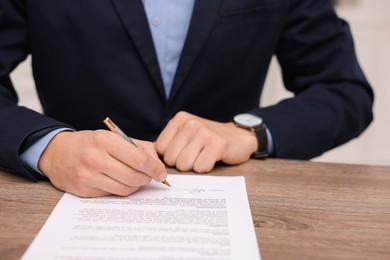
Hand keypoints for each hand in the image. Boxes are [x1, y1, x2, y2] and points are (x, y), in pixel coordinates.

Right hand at [38, 130, 166, 196]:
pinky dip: (121, 189)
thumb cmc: (90, 143)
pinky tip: (118, 181)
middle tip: (149, 176)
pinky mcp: (83, 190)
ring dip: (135, 186)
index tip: (161, 172)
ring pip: (125, 189)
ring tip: (135, 178)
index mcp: (105, 140)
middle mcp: (95, 158)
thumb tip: (157, 164)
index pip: (139, 160)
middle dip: (147, 178)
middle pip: (134, 177)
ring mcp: (87, 176)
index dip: (155, 168)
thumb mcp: (112, 136)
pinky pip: (112, 194)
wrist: (56, 152)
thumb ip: (138, 147)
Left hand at [156, 111, 257, 172]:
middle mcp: (190, 123)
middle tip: (196, 155)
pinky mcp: (217, 144)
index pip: (159, 149)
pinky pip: (200, 168)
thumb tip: (151, 161)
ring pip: (184, 165)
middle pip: (171, 159)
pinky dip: (206, 168)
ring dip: (194, 166)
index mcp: (179, 119)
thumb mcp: (186, 134)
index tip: (184, 152)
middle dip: (182, 163)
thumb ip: (170, 143)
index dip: (171, 156)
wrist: (238, 137)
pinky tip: (212, 158)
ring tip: (204, 156)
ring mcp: (204, 132)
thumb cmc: (208, 140)